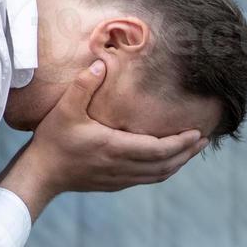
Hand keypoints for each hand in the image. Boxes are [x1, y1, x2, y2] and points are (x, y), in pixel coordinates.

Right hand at [5, 59, 204, 207]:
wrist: (41, 174)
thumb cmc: (53, 140)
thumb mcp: (66, 109)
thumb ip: (85, 85)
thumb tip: (103, 62)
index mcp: (115, 147)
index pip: (158, 149)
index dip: (181, 143)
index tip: (198, 133)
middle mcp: (122, 166)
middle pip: (166, 164)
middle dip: (187, 152)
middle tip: (205, 139)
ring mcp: (120, 178)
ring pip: (159, 175)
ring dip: (179, 162)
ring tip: (193, 149)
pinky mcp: (116, 184)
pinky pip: (148, 179)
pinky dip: (164, 170)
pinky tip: (169, 161)